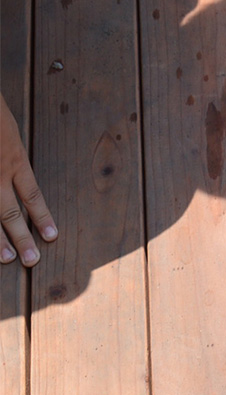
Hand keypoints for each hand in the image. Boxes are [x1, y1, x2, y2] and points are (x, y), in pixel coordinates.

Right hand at [1, 93, 54, 265]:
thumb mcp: (8, 132)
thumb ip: (11, 157)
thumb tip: (16, 178)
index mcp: (14, 159)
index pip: (31, 194)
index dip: (41, 216)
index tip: (52, 236)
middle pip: (8, 212)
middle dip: (21, 238)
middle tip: (32, 261)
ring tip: (4, 260)